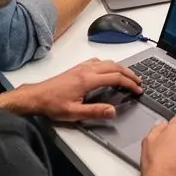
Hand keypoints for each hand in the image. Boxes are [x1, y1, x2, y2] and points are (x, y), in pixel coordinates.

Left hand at [9, 60, 141, 122]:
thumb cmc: (53, 105)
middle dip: (129, 73)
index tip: (138, 89)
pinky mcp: (77, 68)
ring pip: (107, 62)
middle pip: (114, 67)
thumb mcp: (74, 113)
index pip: (115, 78)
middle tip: (139, 82)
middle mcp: (86, 70)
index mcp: (88, 80)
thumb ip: (94, 112)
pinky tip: (109, 71)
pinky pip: (98, 62)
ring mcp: (82, 67)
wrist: (36, 96)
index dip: (129, 83)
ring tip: (128, 76)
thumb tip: (112, 111)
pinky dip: (109, 65)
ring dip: (120, 68)